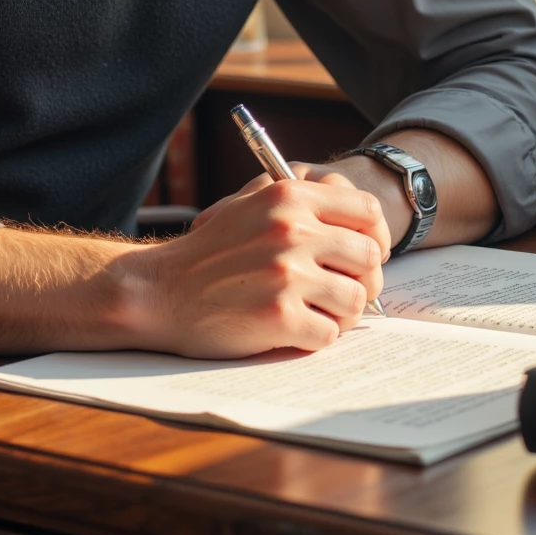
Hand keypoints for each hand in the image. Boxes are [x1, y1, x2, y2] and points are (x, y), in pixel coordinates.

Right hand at [120, 168, 388, 359]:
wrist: (161, 291)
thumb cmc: (211, 251)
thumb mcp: (252, 203)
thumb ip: (303, 200)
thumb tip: (363, 218)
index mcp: (289, 196)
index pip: (366, 210)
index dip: (375, 236)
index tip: (365, 254)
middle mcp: (291, 230)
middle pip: (369, 258)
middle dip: (361, 280)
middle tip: (339, 291)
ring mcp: (286, 274)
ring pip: (356, 300)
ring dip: (339, 313)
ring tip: (312, 312)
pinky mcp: (280, 316)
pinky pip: (330, 334)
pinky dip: (314, 338)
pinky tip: (289, 330)